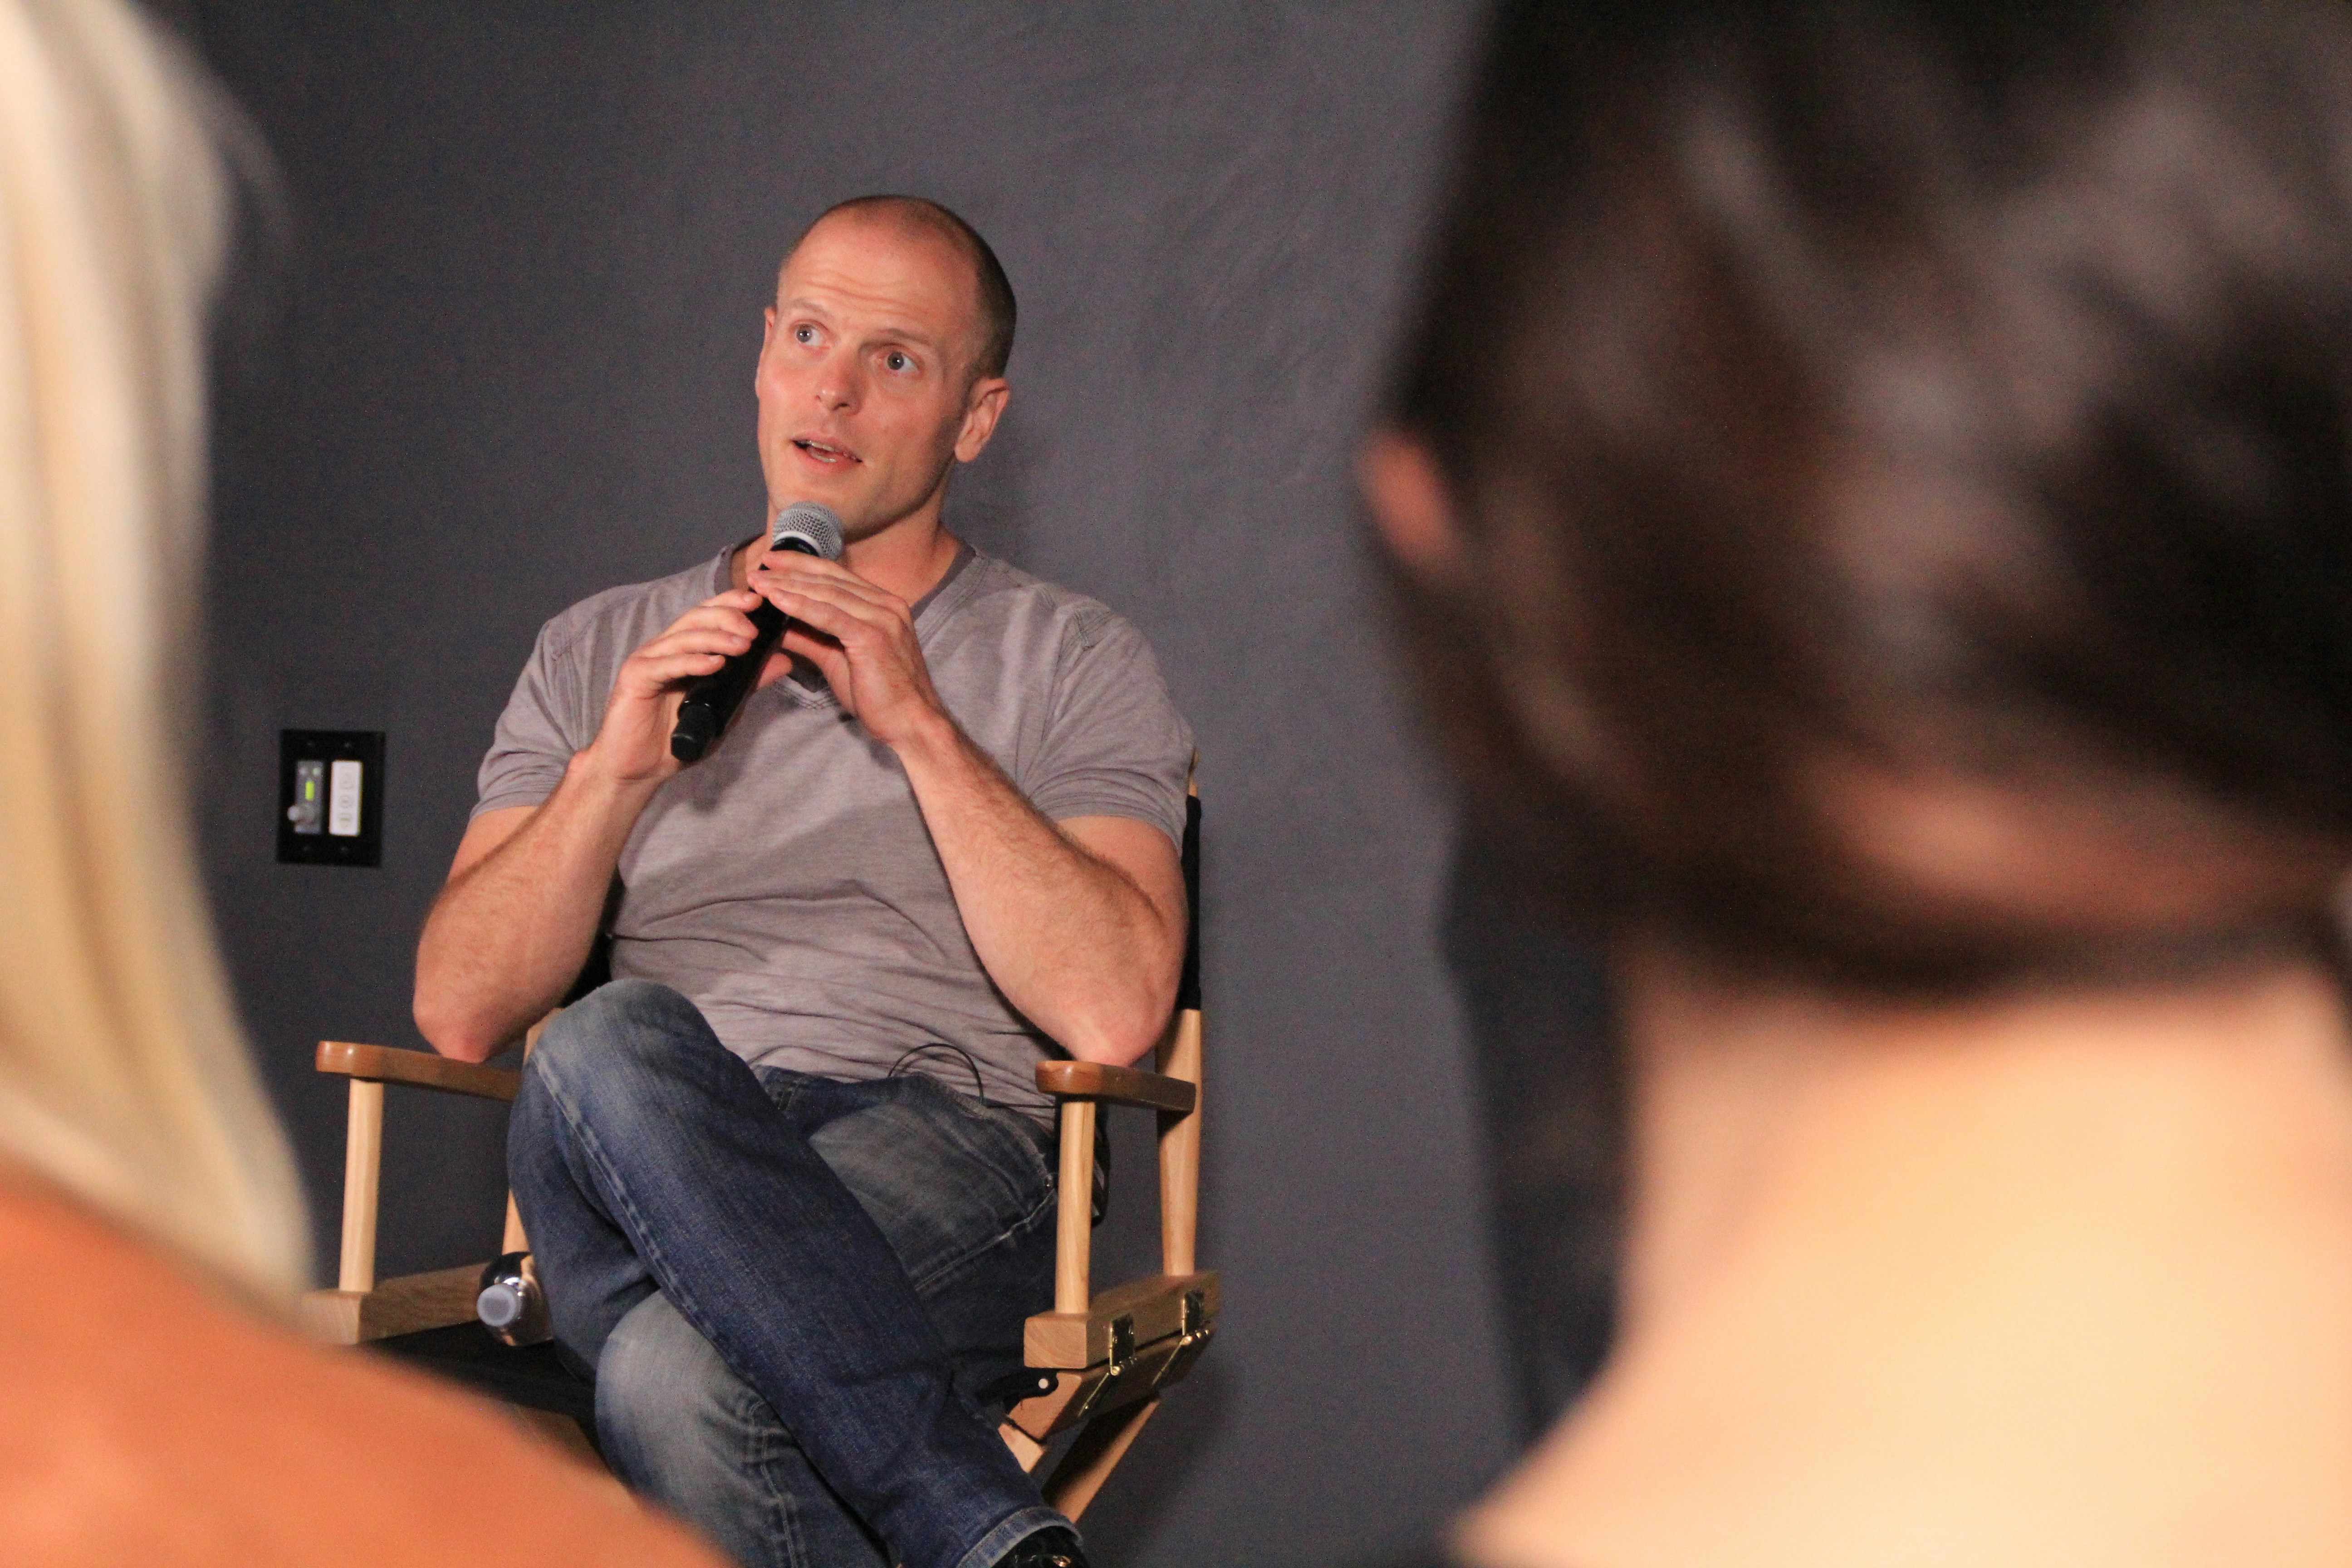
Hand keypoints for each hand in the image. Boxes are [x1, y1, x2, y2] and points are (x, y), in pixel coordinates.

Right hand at [580, 589, 772, 784]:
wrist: (640, 768)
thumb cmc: (678, 736)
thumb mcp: (724, 705)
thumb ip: (750, 681)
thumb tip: (784, 659)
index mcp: (684, 648)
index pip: (708, 614)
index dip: (732, 603)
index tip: (760, 602)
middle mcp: (664, 648)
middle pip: (696, 617)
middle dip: (728, 617)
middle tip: (754, 629)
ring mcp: (648, 660)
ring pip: (683, 638)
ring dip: (715, 638)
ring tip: (743, 644)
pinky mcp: (635, 678)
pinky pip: (665, 665)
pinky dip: (691, 662)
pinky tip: (714, 664)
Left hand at [751, 550, 947, 749]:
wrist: (910, 723)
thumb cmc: (879, 695)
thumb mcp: (837, 659)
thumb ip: (810, 637)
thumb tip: (777, 625)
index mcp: (882, 605)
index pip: (836, 576)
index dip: (801, 566)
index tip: (771, 562)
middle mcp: (886, 604)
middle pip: (830, 579)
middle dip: (790, 571)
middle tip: (757, 569)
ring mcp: (882, 618)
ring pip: (827, 593)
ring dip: (789, 585)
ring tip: (759, 583)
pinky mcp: (873, 637)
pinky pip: (831, 616)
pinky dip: (801, 606)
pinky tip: (777, 600)